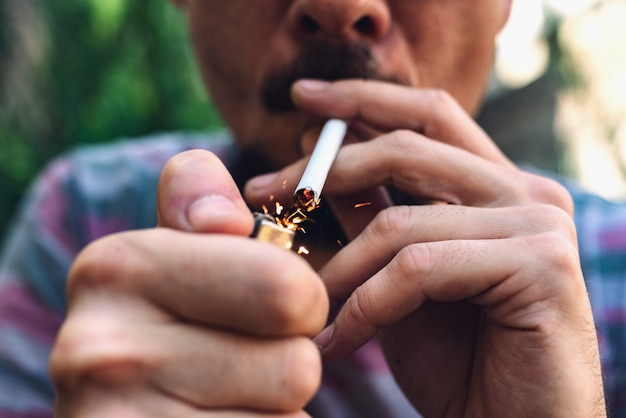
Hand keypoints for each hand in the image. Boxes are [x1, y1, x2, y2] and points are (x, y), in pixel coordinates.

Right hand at [50, 150, 328, 416]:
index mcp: (117, 269)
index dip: (299, 304)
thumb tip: (222, 215)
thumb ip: (196, 204)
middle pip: (297, 365)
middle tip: (242, 366)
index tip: (262, 310)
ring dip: (274, 411)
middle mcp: (102, 350)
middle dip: (288, 364)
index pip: (287, 289)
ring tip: (220, 403)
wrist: (122, 413)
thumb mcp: (172, 255)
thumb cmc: (167, 330)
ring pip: (288, 416)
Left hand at [246, 80, 605, 416]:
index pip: (426, 115)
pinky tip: (337, 343)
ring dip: (339, 272)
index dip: (363, 97)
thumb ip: (372, 218)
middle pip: (407, 146)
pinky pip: (418, 270)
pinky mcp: (542, 266)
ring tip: (303, 310)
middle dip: (323, 167)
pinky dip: (365, 308)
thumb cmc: (458, 365)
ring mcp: (540, 223)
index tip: (302, 98)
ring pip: (402, 222)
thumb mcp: (397, 282)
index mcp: (499, 185)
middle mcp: (526, 191)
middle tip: (263, 191)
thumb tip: (321, 162)